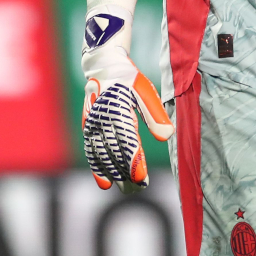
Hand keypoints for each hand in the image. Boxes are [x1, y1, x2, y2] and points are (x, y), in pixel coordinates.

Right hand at [80, 5, 173, 192]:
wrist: (104, 66)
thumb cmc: (129, 79)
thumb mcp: (145, 92)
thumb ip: (155, 114)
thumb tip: (167, 136)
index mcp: (119, 111)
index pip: (127, 142)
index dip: (134, 161)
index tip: (143, 178)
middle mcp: (103, 120)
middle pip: (114, 153)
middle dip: (126, 173)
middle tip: (139, 190)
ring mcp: (93, 125)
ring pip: (101, 155)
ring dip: (113, 174)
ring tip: (125, 190)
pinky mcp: (88, 127)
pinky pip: (91, 151)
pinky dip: (97, 168)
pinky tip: (105, 183)